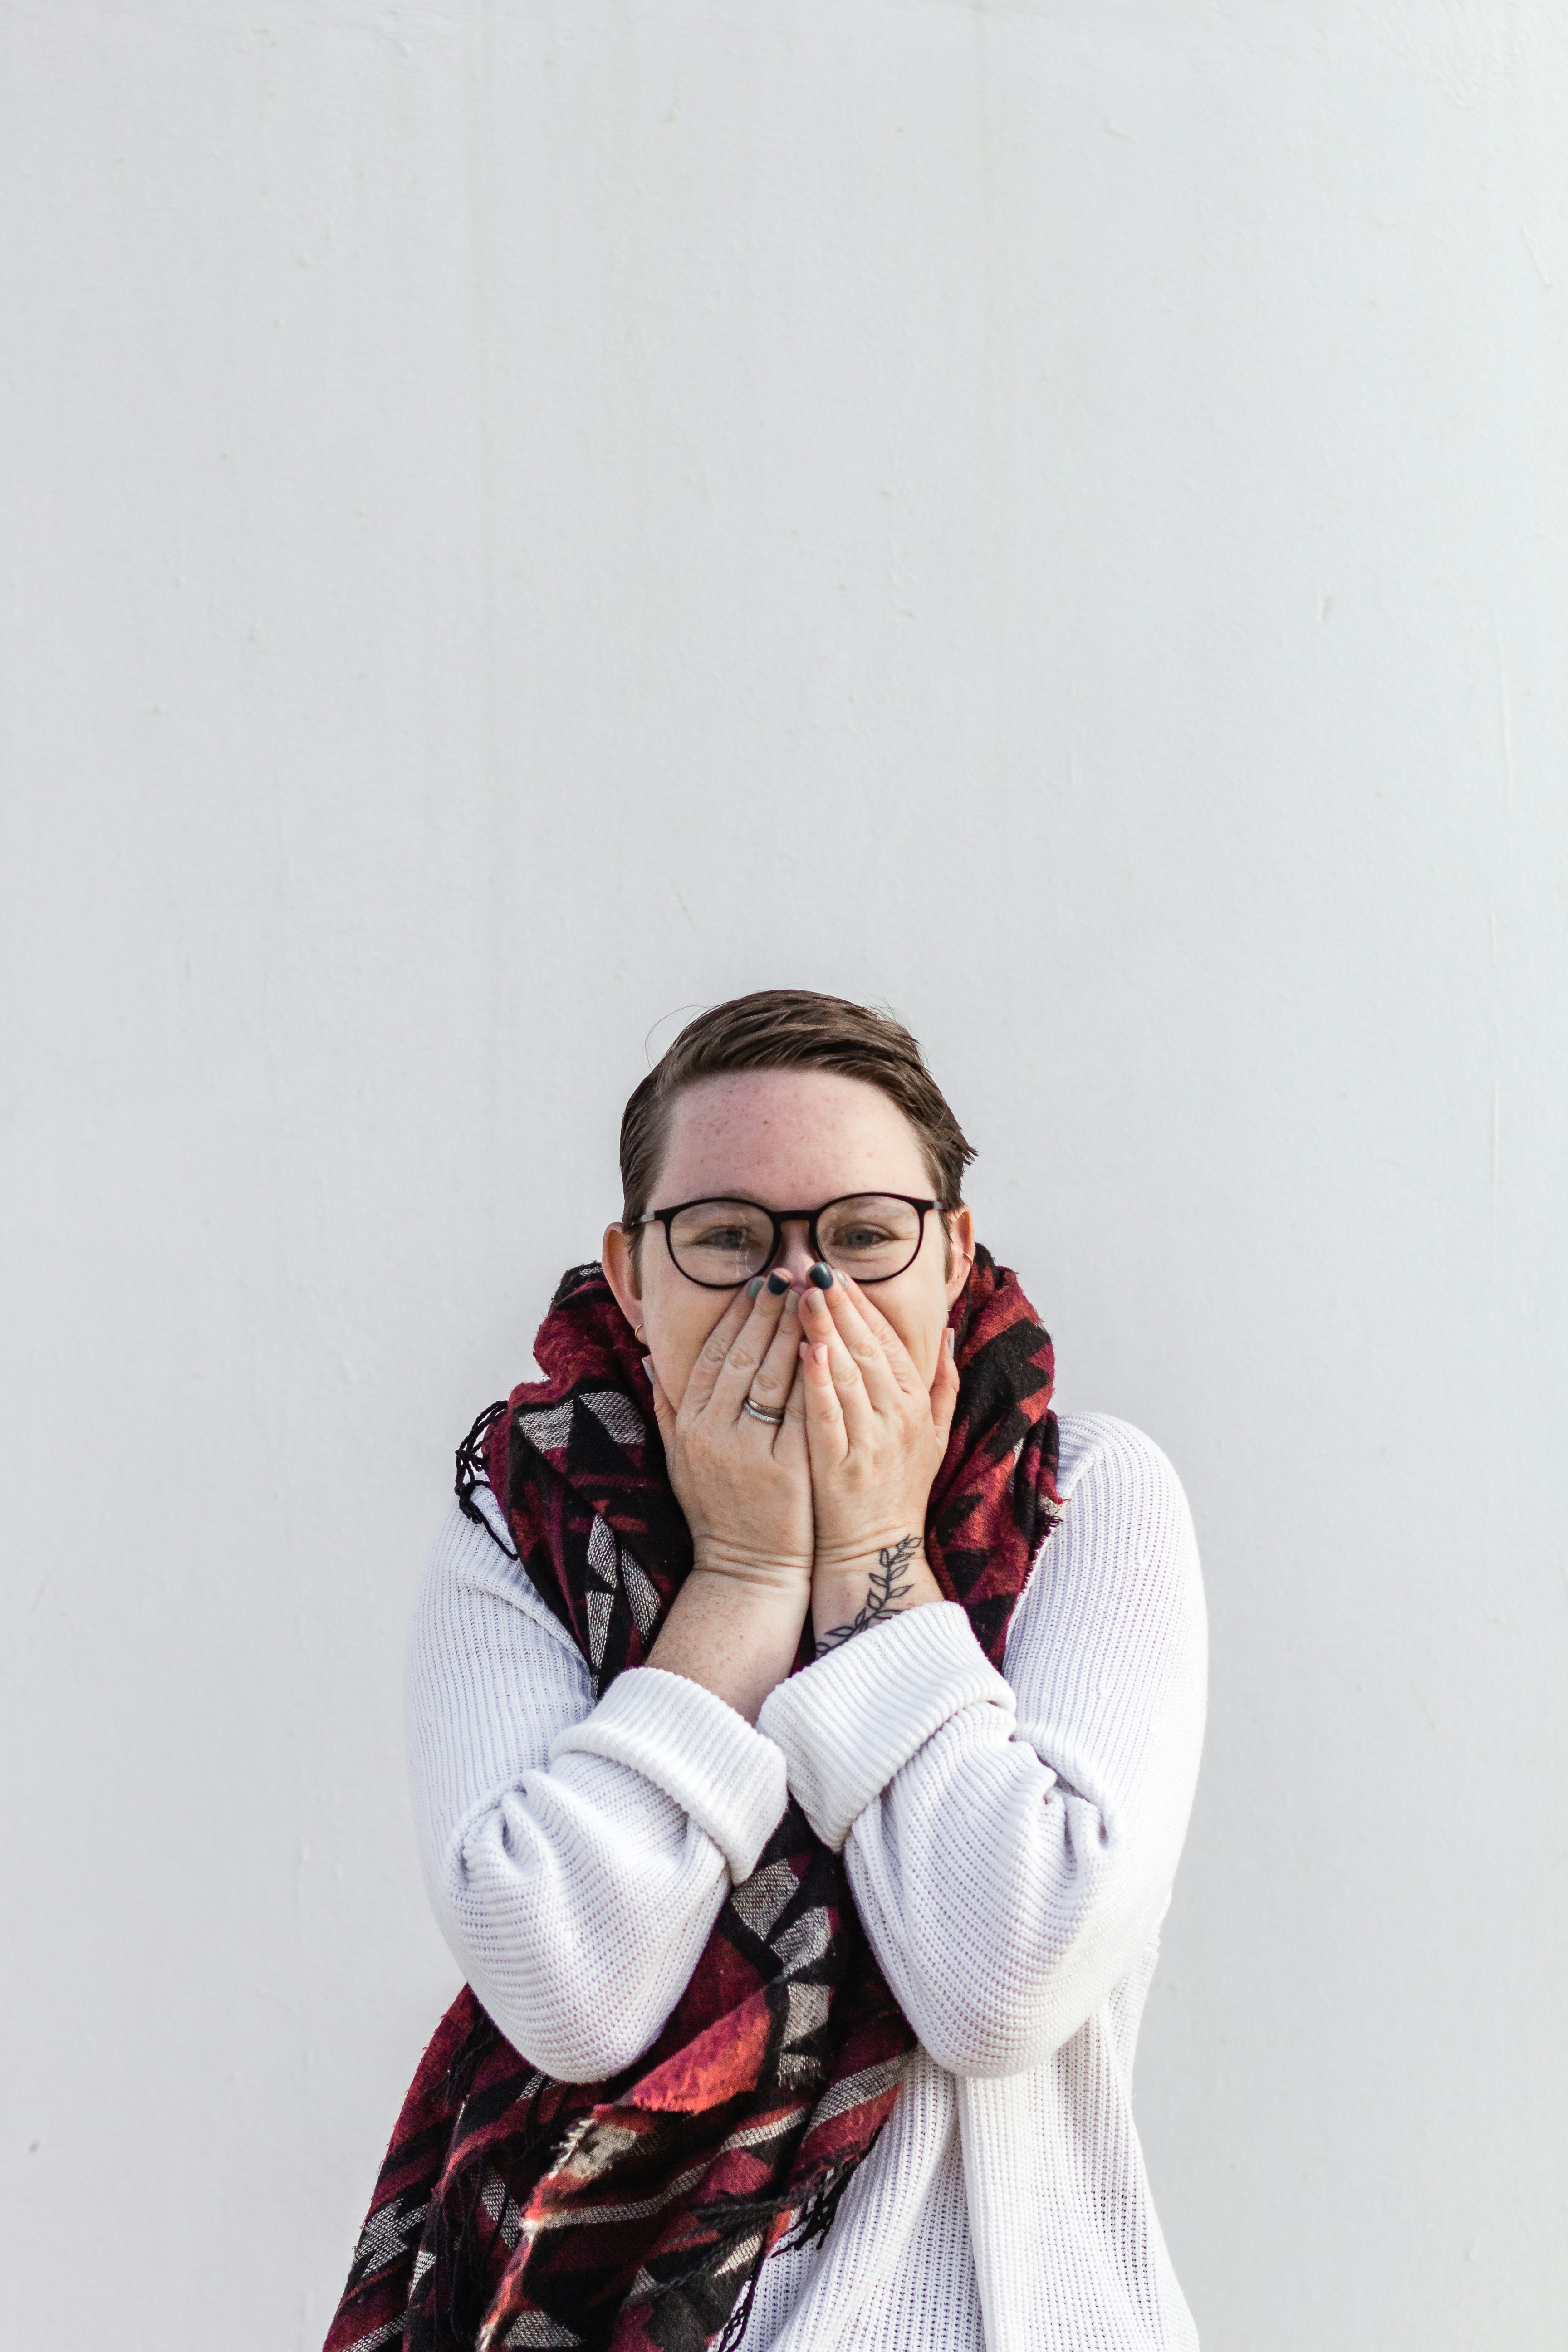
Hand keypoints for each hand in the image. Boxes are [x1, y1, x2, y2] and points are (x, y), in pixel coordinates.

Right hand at [646, 1277, 812, 1594]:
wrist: (747, 1572)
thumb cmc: (717, 1512)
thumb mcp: (679, 1458)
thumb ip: (667, 1407)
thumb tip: (652, 1359)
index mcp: (690, 1425)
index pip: (711, 1355)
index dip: (735, 1316)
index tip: (756, 1284)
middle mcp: (713, 1432)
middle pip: (742, 1355)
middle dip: (767, 1310)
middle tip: (790, 1272)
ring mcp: (749, 1449)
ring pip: (771, 1374)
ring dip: (791, 1329)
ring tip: (810, 1294)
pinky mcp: (785, 1467)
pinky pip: (800, 1408)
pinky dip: (812, 1372)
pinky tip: (826, 1343)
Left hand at [796, 1272, 958, 1640]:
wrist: (876, 1556)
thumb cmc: (898, 1492)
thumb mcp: (935, 1436)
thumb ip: (944, 1383)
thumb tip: (946, 1331)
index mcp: (916, 1406)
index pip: (889, 1341)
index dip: (863, 1304)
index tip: (836, 1270)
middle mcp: (899, 1419)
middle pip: (868, 1348)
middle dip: (839, 1303)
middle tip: (811, 1264)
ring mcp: (871, 1443)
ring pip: (849, 1374)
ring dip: (826, 1328)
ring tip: (801, 1291)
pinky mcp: (842, 1467)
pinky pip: (830, 1416)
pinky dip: (819, 1382)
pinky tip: (804, 1349)